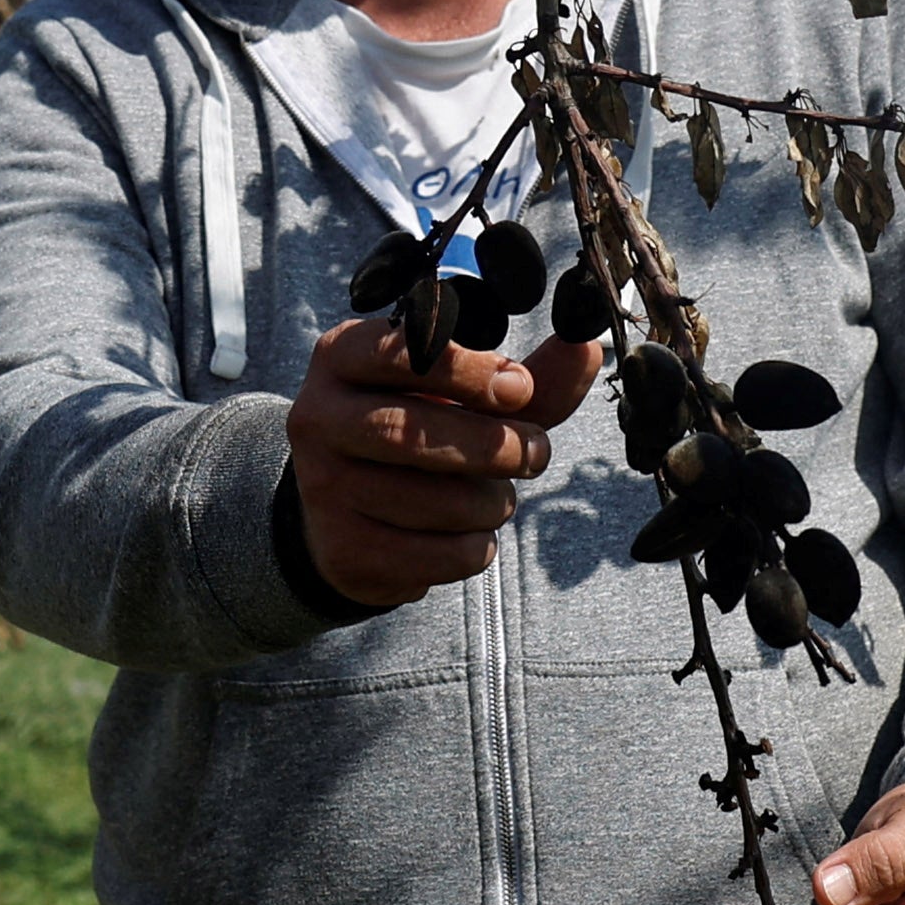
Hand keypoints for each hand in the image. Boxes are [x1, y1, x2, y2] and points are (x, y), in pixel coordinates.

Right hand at [283, 312, 604, 607]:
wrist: (351, 508)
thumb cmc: (421, 430)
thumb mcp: (465, 395)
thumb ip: (525, 376)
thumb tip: (588, 348)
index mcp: (342, 356)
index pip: (401, 355)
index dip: (466, 372)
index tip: (519, 389)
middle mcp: (317, 417)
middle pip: (411, 433)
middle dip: (493, 446)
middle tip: (537, 453)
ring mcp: (323, 487)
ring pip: (430, 501)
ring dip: (490, 502)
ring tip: (497, 495)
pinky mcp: (343, 550)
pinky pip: (434, 556)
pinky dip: (474, 547)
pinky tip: (470, 532)